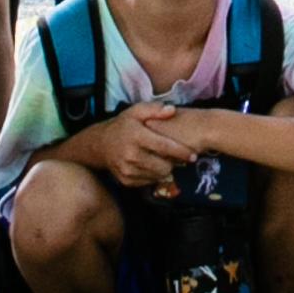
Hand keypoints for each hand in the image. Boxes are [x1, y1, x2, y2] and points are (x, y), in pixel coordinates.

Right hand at [92, 105, 210, 189]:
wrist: (100, 144)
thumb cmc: (123, 125)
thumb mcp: (136, 111)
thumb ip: (155, 109)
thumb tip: (173, 110)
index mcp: (137, 136)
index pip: (164, 147)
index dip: (181, 152)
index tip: (193, 155)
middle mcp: (131, 155)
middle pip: (163, 166)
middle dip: (174, 163)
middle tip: (177, 158)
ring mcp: (127, 170)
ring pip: (157, 176)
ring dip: (165, 170)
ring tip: (165, 161)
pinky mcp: (126, 181)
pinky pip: (148, 182)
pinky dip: (154, 176)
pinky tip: (153, 166)